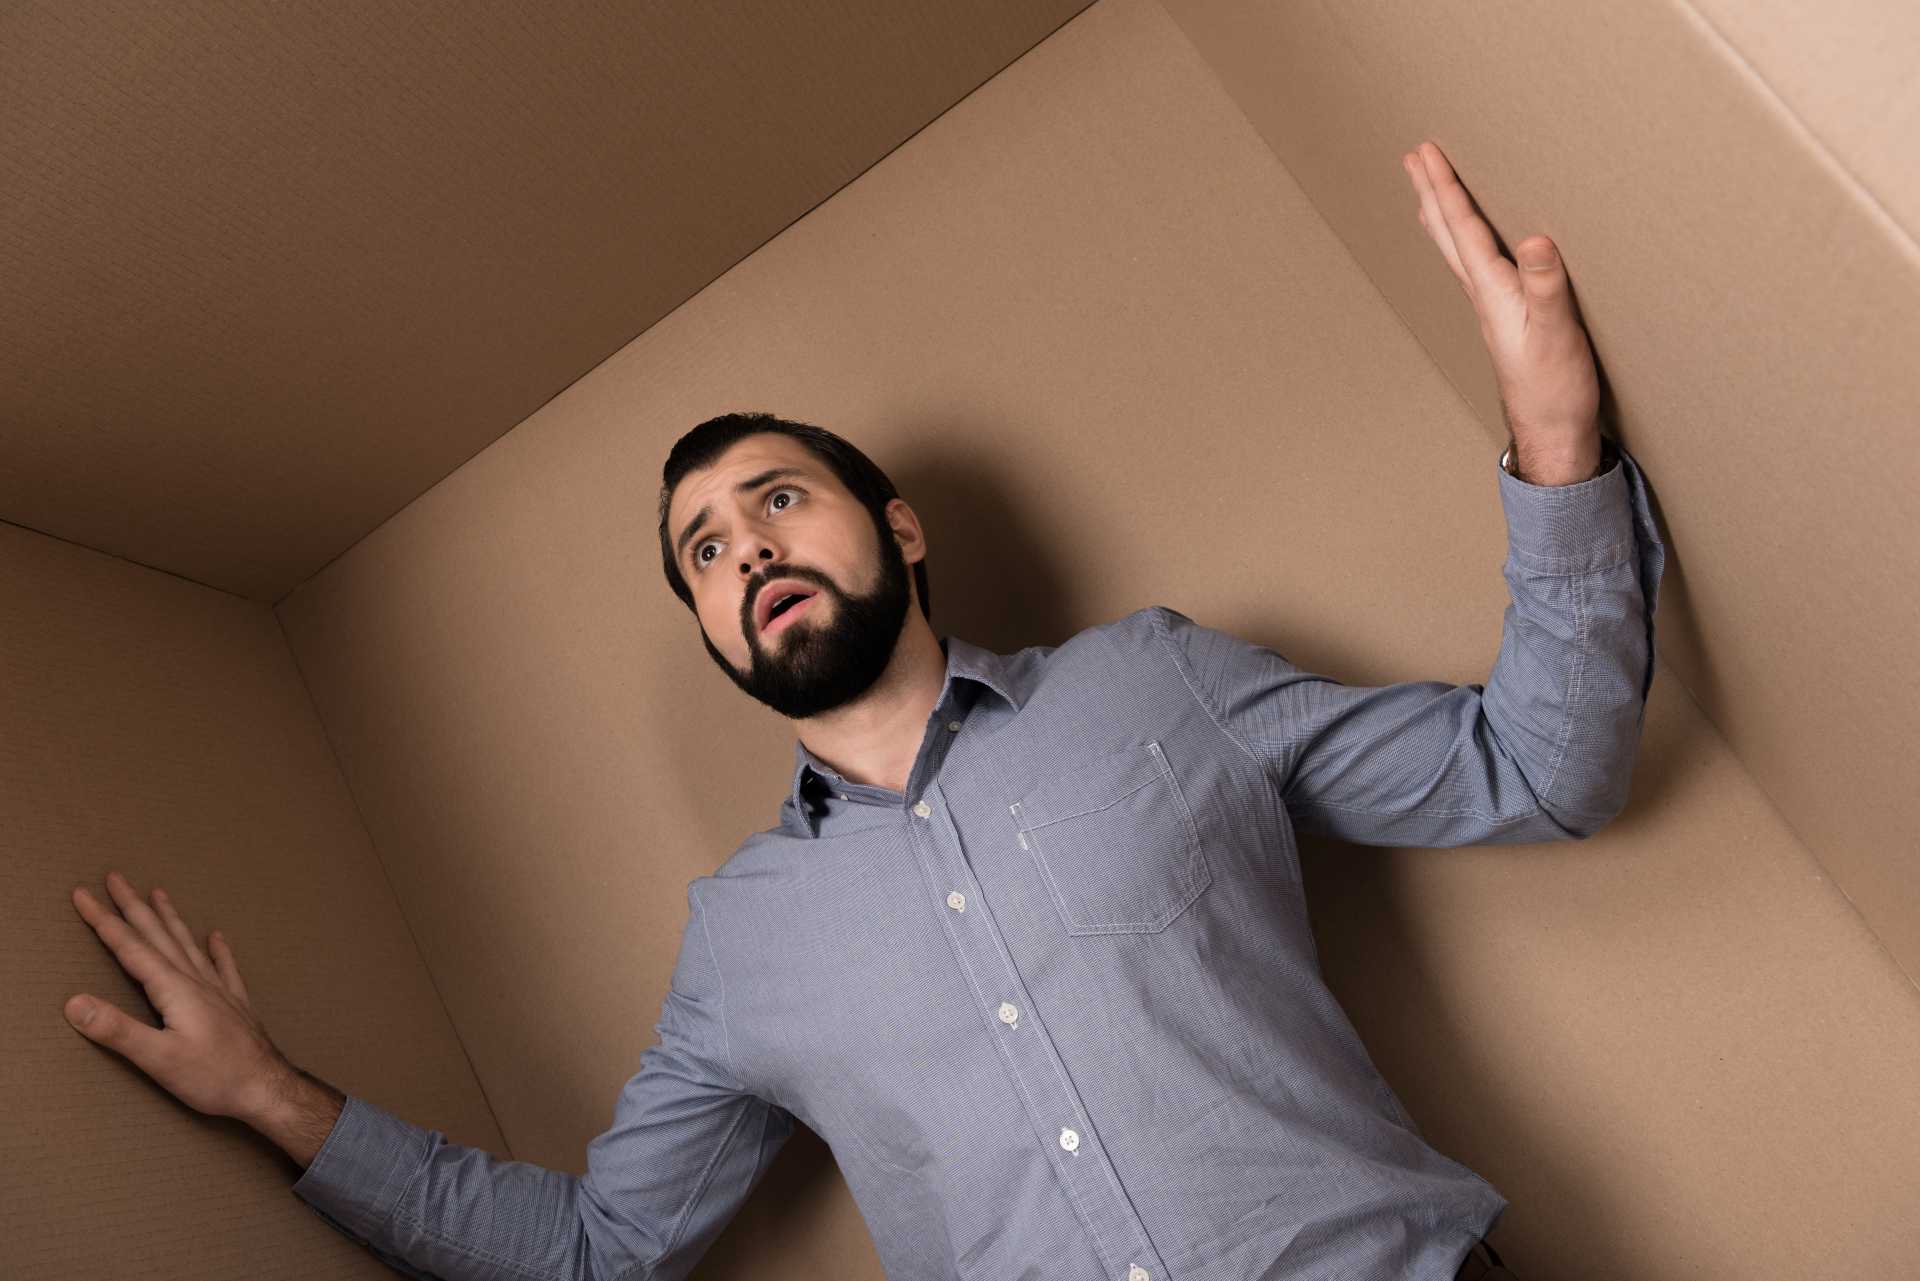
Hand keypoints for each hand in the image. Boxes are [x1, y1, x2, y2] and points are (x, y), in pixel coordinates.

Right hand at [65, 871, 295, 1124]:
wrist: (268, 1087)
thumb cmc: (214, 1077)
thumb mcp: (158, 1058)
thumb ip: (117, 1030)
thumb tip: (74, 1002)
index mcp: (174, 989)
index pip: (130, 947)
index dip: (104, 920)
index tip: (83, 894)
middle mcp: (197, 981)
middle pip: (158, 936)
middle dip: (133, 906)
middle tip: (116, 877)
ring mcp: (219, 990)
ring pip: (188, 944)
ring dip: (170, 918)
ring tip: (159, 893)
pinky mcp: (235, 1004)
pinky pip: (224, 966)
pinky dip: (218, 949)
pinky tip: (217, 936)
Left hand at [1402, 140, 1600, 477]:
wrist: (1552, 433)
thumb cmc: (1555, 388)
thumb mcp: (1556, 335)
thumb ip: (1546, 287)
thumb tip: (1532, 241)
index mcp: (1492, 292)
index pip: (1462, 229)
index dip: (1445, 188)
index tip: (1427, 153)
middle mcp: (1483, 297)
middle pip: (1447, 235)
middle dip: (1431, 193)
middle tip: (1413, 158)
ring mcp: (1492, 309)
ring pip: (1456, 251)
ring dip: (1441, 216)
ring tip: (1428, 191)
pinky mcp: (1505, 319)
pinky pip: (1475, 268)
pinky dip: (1464, 243)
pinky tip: (1470, 247)